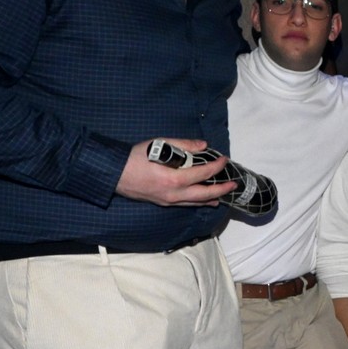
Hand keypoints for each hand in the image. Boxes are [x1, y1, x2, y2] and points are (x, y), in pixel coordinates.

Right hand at [116, 138, 236, 205]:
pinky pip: (186, 204)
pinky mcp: (163, 203)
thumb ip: (184, 145)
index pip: (203, 174)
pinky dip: (198, 202)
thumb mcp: (160, 145)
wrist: (114, 174)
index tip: (224, 160)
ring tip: (223, 195)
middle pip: (204, 195)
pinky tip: (204, 200)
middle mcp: (173, 194)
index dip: (216, 167)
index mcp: (174, 179)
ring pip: (196, 202)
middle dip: (221, 190)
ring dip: (212, 199)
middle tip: (233, 184)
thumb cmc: (135, 157)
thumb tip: (203, 146)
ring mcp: (168, 201)